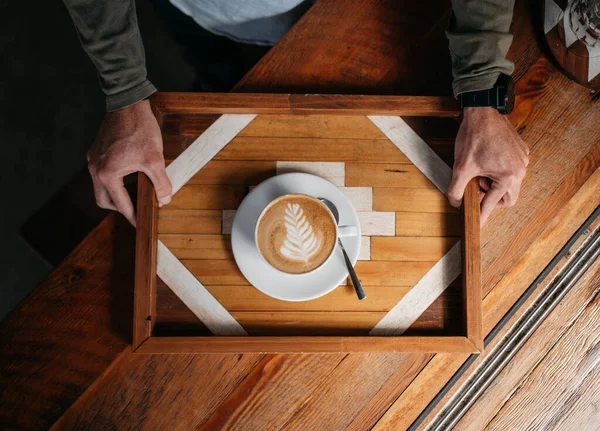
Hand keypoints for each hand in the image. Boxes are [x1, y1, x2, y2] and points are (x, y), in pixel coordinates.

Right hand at [87, 100, 171, 225]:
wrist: (128, 102)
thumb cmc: (140, 129)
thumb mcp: (155, 159)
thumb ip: (160, 183)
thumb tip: (164, 200)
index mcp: (107, 174)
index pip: (120, 205)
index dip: (133, 217)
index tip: (141, 224)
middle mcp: (95, 168)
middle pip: (104, 200)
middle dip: (120, 208)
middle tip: (137, 211)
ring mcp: (94, 159)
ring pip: (102, 187)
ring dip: (117, 194)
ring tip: (136, 194)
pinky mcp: (97, 151)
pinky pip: (102, 173)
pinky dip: (115, 181)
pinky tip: (131, 177)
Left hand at [448, 107, 528, 226]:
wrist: (482, 112)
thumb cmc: (473, 137)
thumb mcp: (460, 167)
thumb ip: (456, 190)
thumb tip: (456, 204)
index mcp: (509, 177)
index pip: (493, 204)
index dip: (482, 215)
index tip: (478, 225)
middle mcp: (521, 170)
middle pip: (506, 197)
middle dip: (490, 196)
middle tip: (475, 187)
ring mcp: (523, 160)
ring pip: (509, 183)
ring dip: (492, 182)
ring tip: (480, 170)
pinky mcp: (521, 151)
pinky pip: (512, 170)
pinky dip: (498, 172)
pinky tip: (486, 161)